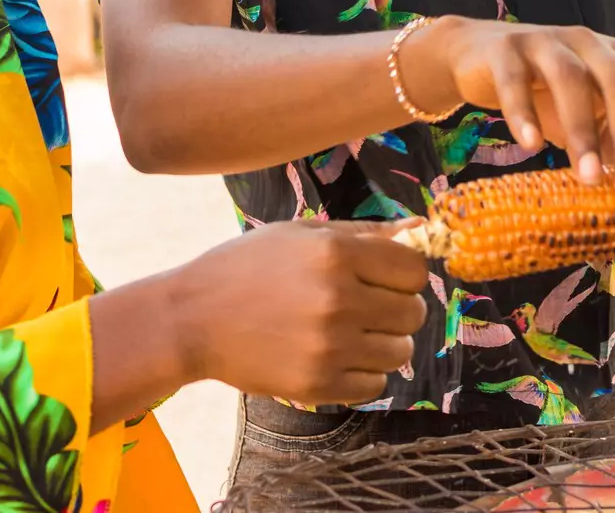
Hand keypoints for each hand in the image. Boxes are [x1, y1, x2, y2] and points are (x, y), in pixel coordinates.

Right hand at [167, 220, 427, 405]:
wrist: (192, 318)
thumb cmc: (247, 266)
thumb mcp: (302, 233)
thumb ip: (365, 233)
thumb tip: (422, 229)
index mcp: (335, 254)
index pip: (414, 270)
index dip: (403, 274)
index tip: (384, 278)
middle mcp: (337, 299)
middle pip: (413, 312)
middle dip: (397, 308)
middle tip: (366, 306)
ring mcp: (328, 346)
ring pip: (400, 352)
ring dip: (384, 343)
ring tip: (351, 333)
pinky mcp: (317, 385)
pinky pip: (375, 384)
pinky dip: (364, 373)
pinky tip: (336, 356)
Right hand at [401, 16, 614, 200]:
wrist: (473, 56)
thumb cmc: (543, 90)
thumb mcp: (584, 113)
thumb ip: (611, 139)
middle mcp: (589, 44)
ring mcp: (546, 43)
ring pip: (572, 79)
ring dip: (583, 130)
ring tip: (588, 177)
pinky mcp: (505, 51)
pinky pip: (515, 80)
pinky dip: (522, 111)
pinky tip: (529, 144)